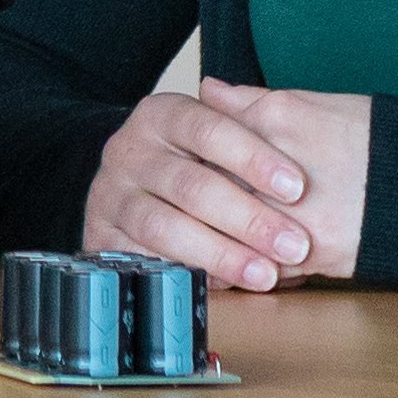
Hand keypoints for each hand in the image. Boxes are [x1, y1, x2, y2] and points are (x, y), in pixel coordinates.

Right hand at [81, 80, 365, 286]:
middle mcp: (128, 151)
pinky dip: (185, 274)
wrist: (126, 185)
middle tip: (294, 245)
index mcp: (160, 115)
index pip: (209, 130)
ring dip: (221, 254)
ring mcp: (110, 196)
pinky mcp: (99, 238)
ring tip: (265, 274)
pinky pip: (144, 261)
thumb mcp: (216, 133)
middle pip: (191, 185)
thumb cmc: (190, 159)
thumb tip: (282, 112)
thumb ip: (248, 124)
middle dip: (249, 219)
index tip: (297, 189)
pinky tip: (223, 285)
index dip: (255, 159)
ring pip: (166, 228)